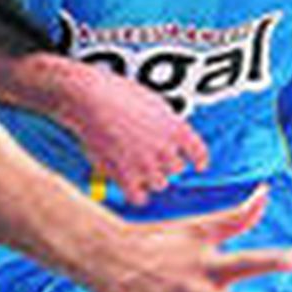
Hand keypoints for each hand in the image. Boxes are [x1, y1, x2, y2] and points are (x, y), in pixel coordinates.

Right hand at [64, 66, 209, 205]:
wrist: (91, 100)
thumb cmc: (117, 94)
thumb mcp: (152, 102)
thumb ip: (165, 122)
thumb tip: (168, 136)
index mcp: (176, 128)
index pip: (198, 151)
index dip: (199, 160)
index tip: (199, 165)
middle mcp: (166, 149)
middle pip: (176, 169)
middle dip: (166, 164)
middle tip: (152, 158)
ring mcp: (146, 164)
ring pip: (160, 183)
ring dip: (152, 178)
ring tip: (138, 169)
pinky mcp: (126, 175)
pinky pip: (139, 197)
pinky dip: (136, 194)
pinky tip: (132, 189)